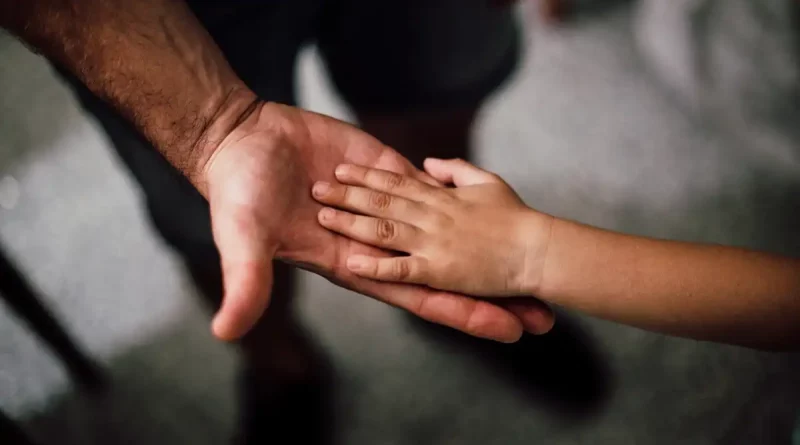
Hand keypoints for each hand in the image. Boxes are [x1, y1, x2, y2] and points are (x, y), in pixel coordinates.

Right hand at [200, 103, 554, 341]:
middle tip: (541, 314)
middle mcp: (379, 242)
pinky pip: (431, 187)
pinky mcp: (385, 170)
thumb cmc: (239, 195)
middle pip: (447, 272)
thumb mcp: (243, 240)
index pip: (421, 296)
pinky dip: (461, 196)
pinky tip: (496, 206)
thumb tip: (227, 332)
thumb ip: (245, 282)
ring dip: (486, 247)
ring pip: (447, 230)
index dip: (464, 314)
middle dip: (491, 294)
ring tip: (531, 260)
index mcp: (355, 264)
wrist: (241, 142)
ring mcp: (386, 206)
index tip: (507, 330)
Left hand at [310, 158, 553, 297]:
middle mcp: (431, 217)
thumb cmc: (518, 218)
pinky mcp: (438, 271)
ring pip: (383, 229)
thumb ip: (456, 170)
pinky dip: (376, 265)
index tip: (341, 168)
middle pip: (381, 202)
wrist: (538, 250)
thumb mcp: (487, 182)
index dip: (366, 175)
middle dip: (346, 194)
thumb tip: (429, 163)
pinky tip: (352, 261)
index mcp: (442, 197)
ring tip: (323, 216)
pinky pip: (401, 268)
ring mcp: (432, 243)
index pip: (396, 181)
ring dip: (351, 222)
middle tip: (316, 188)